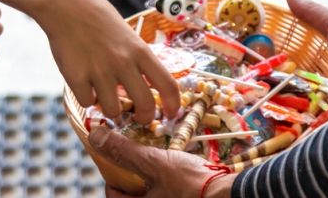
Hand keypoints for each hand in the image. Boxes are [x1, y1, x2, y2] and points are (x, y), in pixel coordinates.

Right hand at [33, 0, 178, 123]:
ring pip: (113, 110)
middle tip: (139, 118)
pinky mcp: (76, 76)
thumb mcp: (127, 35)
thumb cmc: (97, 17)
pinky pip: (87, 102)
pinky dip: (87, 97)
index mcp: (140, 50)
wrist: (64, 4)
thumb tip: (144, 87)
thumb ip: (136, 60)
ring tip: (104, 95)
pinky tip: (84, 83)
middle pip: (145, 105)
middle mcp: (123, 62)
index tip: (171, 114)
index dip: (173, 104)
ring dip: (111, 108)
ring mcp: (99, 71)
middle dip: (144, 118)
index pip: (167, 84)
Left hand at [89, 126, 235, 197]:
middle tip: (142, 156)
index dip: (112, 173)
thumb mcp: (155, 164)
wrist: (231, 195)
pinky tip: (177, 168)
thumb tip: (96, 136)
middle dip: (134, 174)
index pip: (112, 194)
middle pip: (131, 192)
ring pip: (150, 192)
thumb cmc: (192, 185)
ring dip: (151, 176)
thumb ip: (124, 152)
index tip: (121, 155)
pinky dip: (167, 181)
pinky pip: (167, 192)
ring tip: (160, 159)